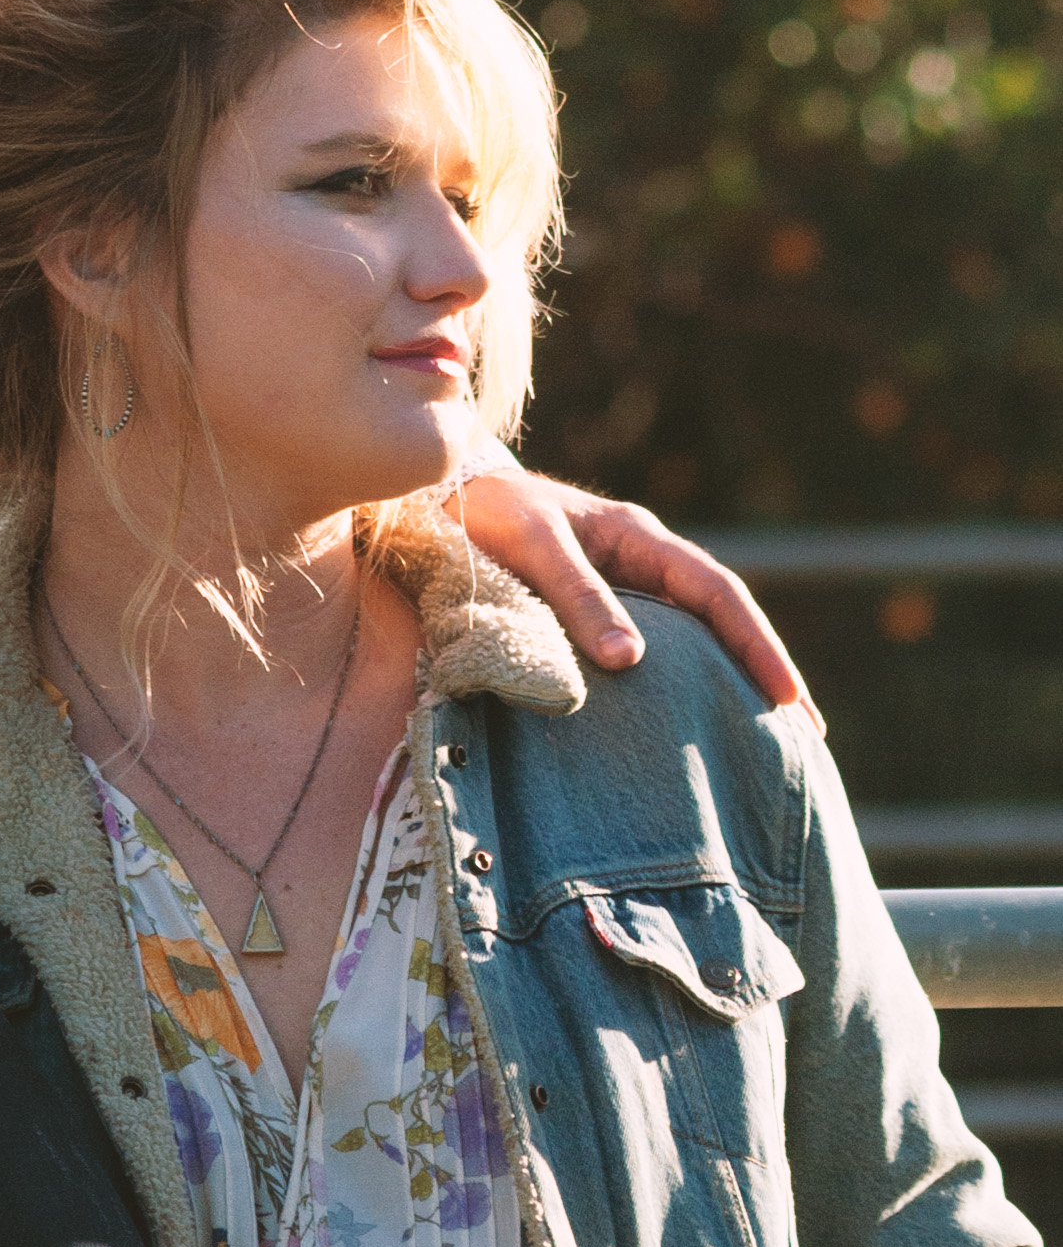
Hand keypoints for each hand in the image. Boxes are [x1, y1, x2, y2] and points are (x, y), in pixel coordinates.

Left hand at [446, 462, 818, 727]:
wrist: (440, 501)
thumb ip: (579, 595)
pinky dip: (680, 686)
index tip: (785, 695)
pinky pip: (653, 653)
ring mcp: (623, 589)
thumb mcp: (534, 547)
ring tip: (764, 744)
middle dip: (763, 672)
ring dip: (728, 684)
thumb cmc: (487, 515)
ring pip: (692, 640)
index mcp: (639, 538)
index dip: (755, 643)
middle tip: (806, 736)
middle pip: (721, 621)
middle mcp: (642, 564)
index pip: (717, 592)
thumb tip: (630, 660)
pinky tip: (689, 726)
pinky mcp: (594, 617)